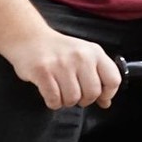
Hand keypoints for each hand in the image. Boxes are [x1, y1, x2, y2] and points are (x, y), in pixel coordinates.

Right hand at [3, 30, 121, 109]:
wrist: (29, 38)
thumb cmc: (58, 51)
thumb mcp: (84, 56)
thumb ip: (98, 77)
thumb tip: (106, 102)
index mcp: (94, 52)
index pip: (113, 79)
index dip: (107, 94)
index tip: (99, 96)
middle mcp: (80, 56)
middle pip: (92, 94)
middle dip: (83, 100)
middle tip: (74, 93)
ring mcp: (61, 64)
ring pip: (72, 99)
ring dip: (66, 101)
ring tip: (60, 90)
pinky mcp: (43, 72)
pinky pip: (54, 100)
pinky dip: (52, 102)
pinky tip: (50, 92)